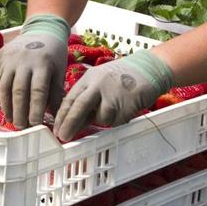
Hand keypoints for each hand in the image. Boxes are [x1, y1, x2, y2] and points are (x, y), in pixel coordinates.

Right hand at [0, 16, 70, 128]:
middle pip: (19, 90)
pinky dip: (2, 94)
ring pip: (5, 86)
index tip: (35, 124)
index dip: (35, 109)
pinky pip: (0, 78)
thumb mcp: (60, 71)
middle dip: (19, 111)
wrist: (42, 29)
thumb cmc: (54, 54)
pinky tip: (7, 106)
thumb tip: (54, 117)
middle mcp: (24, 60)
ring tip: (12, 120)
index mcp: (43, 64)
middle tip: (21, 127)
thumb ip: (56, 93)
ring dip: (7, 106)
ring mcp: (11, 58)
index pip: (38, 90)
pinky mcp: (1, 57)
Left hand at [53, 50, 172, 140]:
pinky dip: (118, 120)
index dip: (62, 116)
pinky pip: (117, 121)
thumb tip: (73, 122)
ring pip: (101, 118)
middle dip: (69, 124)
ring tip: (115, 107)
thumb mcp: (100, 81)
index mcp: (89, 78)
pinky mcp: (127, 104)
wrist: (149, 68)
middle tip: (63, 137)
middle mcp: (99, 85)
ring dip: (104, 120)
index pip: (70, 98)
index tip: (57, 129)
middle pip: (79, 107)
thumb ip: (87, 98)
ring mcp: (113, 94)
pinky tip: (124, 108)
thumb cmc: (122, 76)